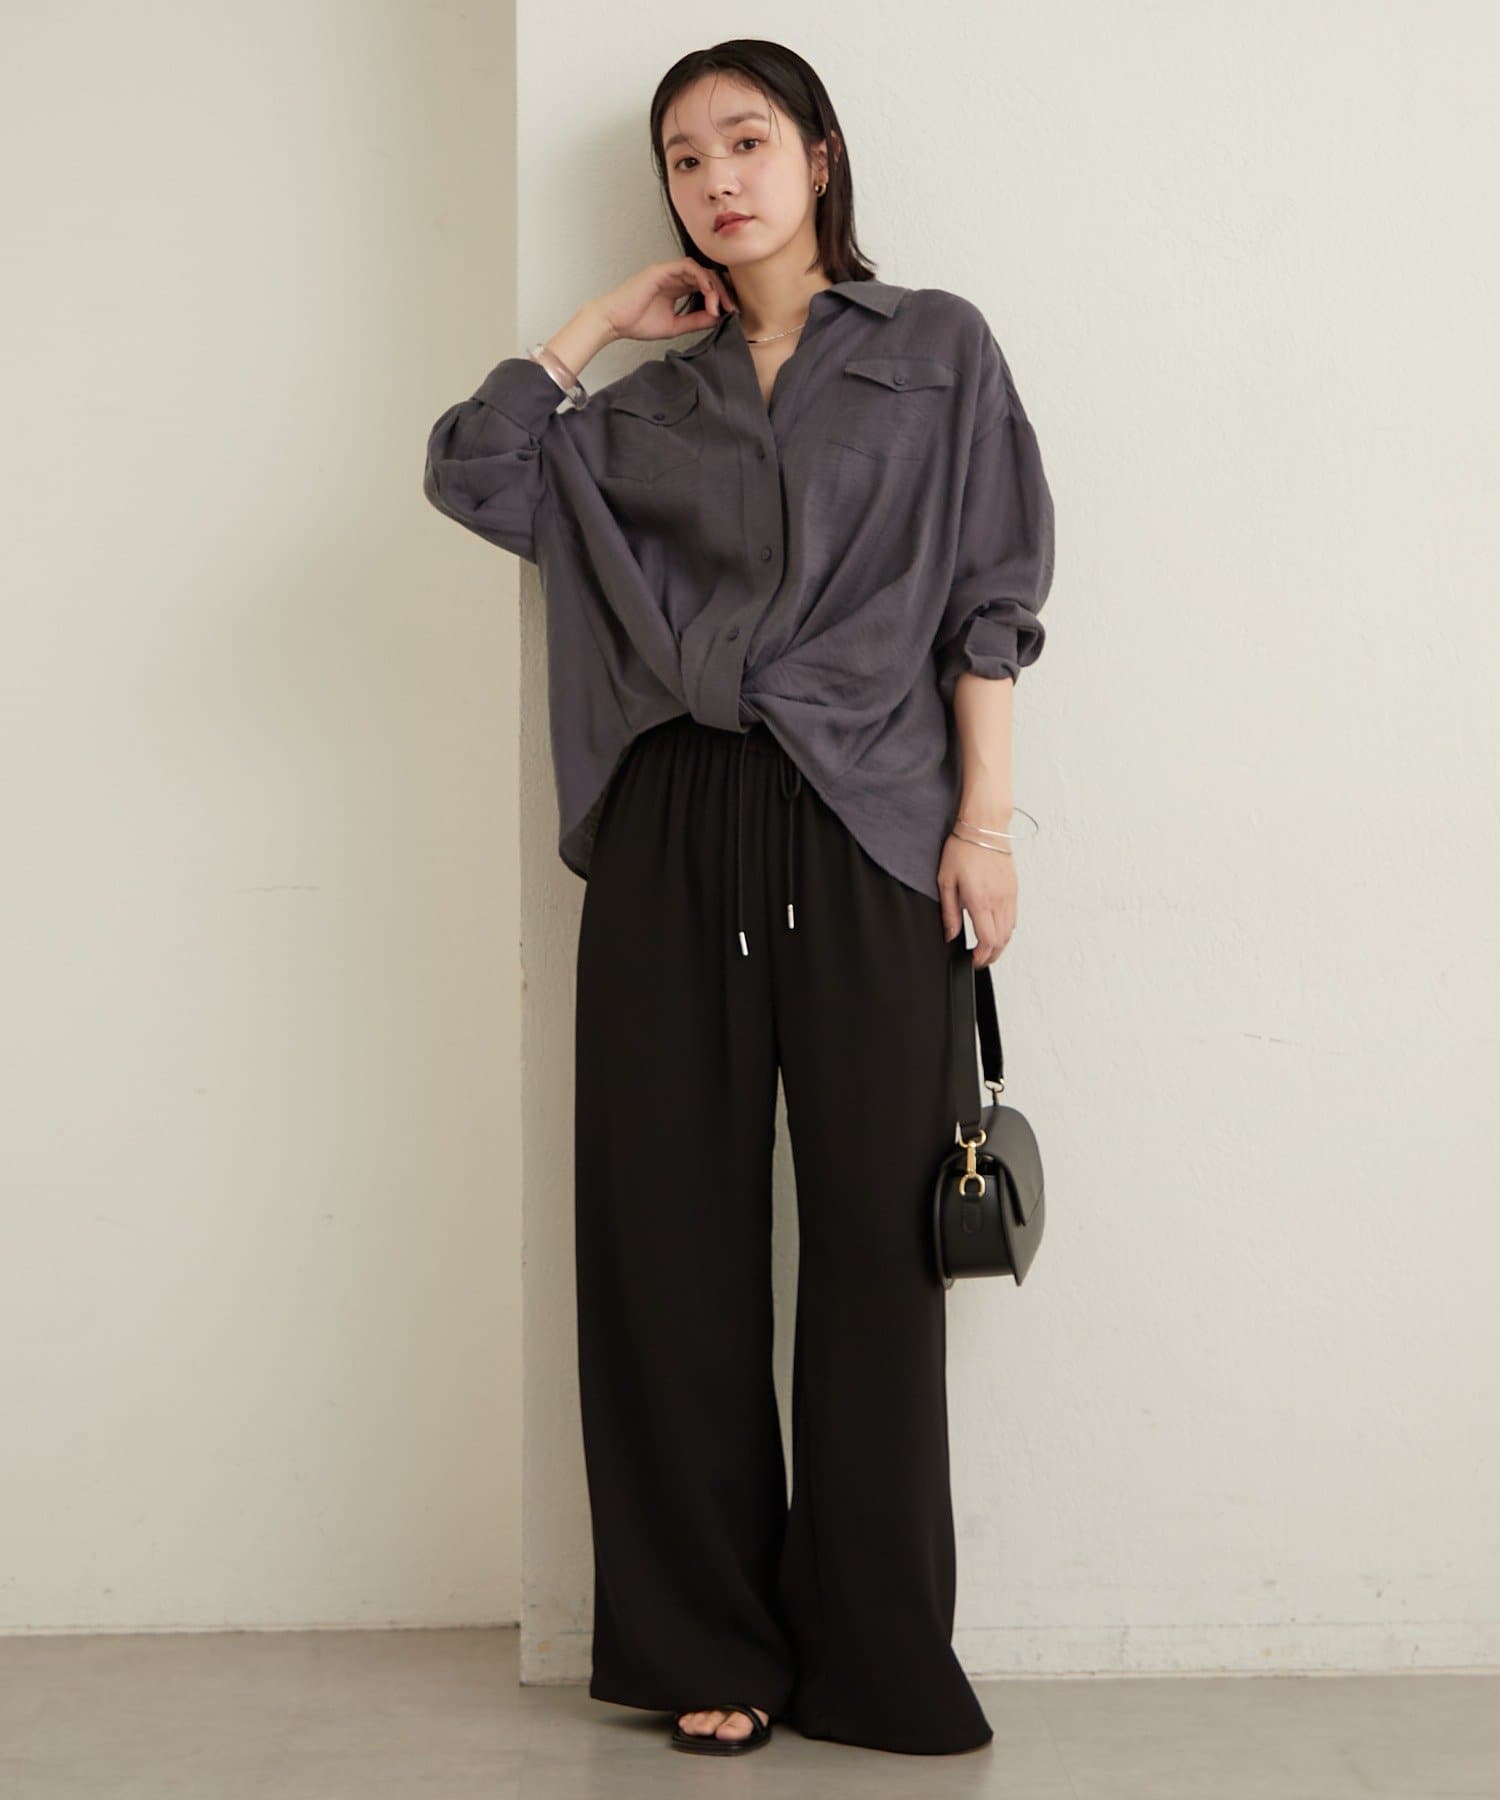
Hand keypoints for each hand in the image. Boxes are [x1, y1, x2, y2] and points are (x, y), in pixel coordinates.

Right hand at [597, 259, 738, 343]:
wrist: (614, 322)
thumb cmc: (637, 323)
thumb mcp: (675, 325)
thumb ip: (695, 320)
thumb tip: (717, 318)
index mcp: (677, 288)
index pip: (705, 286)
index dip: (719, 297)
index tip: (729, 313)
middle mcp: (674, 277)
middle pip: (707, 276)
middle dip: (722, 292)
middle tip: (730, 309)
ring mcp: (668, 271)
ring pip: (700, 270)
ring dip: (713, 287)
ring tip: (719, 305)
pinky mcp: (661, 270)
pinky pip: (688, 267)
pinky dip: (701, 279)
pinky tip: (708, 294)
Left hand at [937, 833, 1017, 967]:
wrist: (984, 828)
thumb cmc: (962, 849)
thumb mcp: (946, 881)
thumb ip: (949, 912)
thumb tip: (950, 934)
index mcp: (980, 900)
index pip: (987, 940)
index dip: (981, 956)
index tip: (972, 960)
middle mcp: (998, 901)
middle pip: (1001, 941)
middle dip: (991, 956)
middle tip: (978, 960)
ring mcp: (1009, 895)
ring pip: (1010, 932)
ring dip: (999, 945)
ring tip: (986, 949)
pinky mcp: (1014, 889)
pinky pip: (1014, 918)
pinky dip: (1006, 930)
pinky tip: (995, 930)